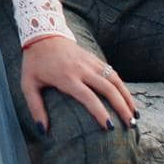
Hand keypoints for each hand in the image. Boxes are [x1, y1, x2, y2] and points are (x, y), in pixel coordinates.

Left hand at [20, 36, 137, 133]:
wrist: (41, 33)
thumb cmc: (34, 62)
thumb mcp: (28, 84)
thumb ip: (35, 107)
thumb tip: (43, 130)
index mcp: (66, 77)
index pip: (88, 97)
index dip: (100, 113)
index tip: (110, 127)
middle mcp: (82, 69)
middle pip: (108, 89)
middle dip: (122, 108)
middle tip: (130, 125)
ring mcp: (90, 62)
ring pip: (115, 80)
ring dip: (127, 97)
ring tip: (135, 115)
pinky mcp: (94, 58)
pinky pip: (112, 72)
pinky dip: (123, 86)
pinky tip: (128, 99)